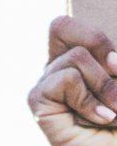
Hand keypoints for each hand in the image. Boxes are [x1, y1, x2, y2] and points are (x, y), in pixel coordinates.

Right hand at [30, 16, 116, 145]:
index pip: (65, 26)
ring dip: (105, 84)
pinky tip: (99, 119)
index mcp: (77, 60)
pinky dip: (90, 100)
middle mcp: (55, 69)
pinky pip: (67, 80)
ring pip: (76, 57)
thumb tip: (110, 61)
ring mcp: (44, 85)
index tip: (114, 64)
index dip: (91, 33)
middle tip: (116, 74)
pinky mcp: (38, 102)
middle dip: (99, 46)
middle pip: (61, 26)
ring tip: (115, 111)